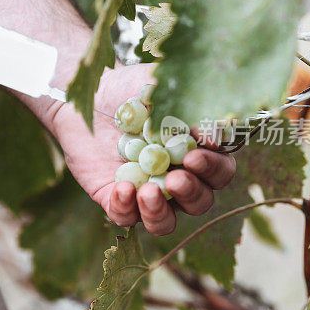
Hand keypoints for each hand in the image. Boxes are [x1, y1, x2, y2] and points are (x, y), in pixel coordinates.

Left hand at [46, 63, 235, 235]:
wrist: (89, 96)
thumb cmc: (132, 89)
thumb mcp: (162, 88)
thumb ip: (190, 106)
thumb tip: (215, 135)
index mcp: (198, 154)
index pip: (220, 171)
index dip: (213, 168)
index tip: (195, 155)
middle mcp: (177, 179)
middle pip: (199, 201)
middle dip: (191, 192)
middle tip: (176, 178)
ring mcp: (147, 193)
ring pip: (165, 222)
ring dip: (161, 213)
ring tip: (148, 192)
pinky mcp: (116, 199)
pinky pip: (125, 217)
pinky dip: (125, 207)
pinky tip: (122, 188)